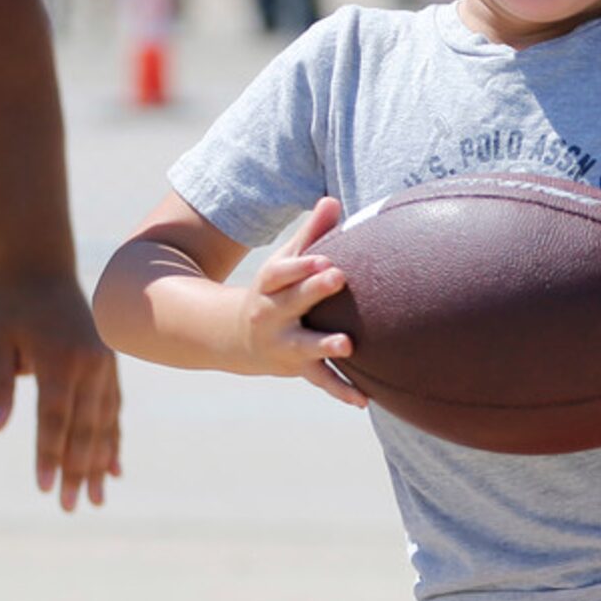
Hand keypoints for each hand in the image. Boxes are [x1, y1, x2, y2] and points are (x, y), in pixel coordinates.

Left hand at [0, 273, 122, 509]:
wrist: (42, 272)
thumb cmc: (9, 309)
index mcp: (60, 359)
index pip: (55, 418)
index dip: (50, 455)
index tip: (44, 488)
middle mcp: (90, 364)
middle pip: (85, 428)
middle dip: (76, 470)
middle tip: (69, 507)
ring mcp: (104, 366)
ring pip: (104, 424)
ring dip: (98, 464)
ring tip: (95, 500)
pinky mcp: (109, 368)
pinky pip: (113, 411)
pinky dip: (112, 441)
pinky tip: (112, 470)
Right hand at [237, 198, 368, 408]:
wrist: (238, 339)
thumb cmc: (275, 291)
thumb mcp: (285, 262)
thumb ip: (311, 234)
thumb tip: (333, 200)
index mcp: (270, 286)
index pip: (281, 273)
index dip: (301, 265)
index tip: (324, 256)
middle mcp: (272, 316)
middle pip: (292, 302)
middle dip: (312, 290)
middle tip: (337, 277)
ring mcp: (284, 344)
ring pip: (304, 346)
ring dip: (325, 346)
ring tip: (347, 344)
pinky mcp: (298, 368)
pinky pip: (321, 380)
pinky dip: (341, 391)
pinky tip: (362, 400)